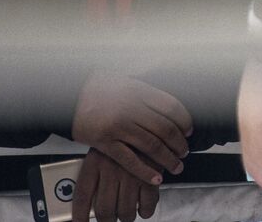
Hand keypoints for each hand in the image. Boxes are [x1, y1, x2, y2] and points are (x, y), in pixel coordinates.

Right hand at [71, 72, 191, 185]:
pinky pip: (129, 160)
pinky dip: (145, 171)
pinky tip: (156, 178)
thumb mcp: (130, 84)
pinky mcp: (104, 142)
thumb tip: (174, 113)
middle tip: (184, 152)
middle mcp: (131, 109)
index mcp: (140, 92)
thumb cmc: (103, 89)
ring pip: (152, 146)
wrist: (71, 94)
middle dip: (179, 144)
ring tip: (176, 166)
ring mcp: (118, 126)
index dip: (185, 122)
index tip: (189, 131)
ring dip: (168, 159)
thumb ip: (150, 96)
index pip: (172, 108)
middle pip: (165, 129)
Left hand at [71, 149, 159, 221]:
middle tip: (110, 219)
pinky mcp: (152, 176)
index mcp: (95, 162)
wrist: (153, 127)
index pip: (82, 196)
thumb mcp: (104, 151)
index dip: (80, 215)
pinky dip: (145, 211)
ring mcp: (132, 174)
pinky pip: (146, 204)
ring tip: (127, 213)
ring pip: (125, 211)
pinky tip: (143, 208)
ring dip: (126, 217)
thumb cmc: (126, 142)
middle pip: (104, 209)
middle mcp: (112, 168)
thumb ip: (96, 174)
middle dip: (107, 220)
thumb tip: (89, 205)